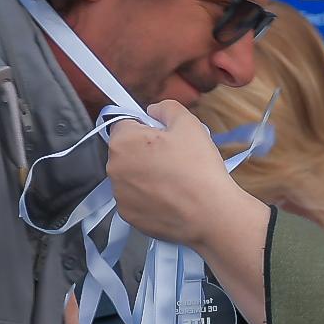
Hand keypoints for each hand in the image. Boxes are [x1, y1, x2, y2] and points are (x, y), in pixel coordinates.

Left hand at [106, 101, 247, 248]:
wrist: (210, 214)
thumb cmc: (198, 167)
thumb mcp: (188, 123)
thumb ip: (165, 108)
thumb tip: (153, 111)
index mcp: (123, 142)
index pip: (125, 123)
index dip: (146, 127)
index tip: (164, 137)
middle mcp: (113, 168)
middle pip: (126, 151)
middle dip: (144, 151)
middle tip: (173, 158)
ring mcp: (119, 195)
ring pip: (130, 176)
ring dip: (145, 174)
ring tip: (174, 181)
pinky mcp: (128, 216)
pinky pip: (135, 199)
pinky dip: (148, 197)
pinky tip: (170, 198)